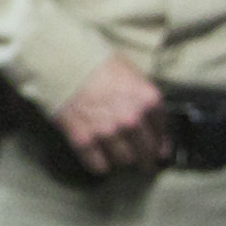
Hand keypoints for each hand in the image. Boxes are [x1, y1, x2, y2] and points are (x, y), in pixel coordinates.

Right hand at [54, 53, 168, 173]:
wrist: (62, 61)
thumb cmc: (96, 61)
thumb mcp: (130, 71)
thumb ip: (143, 96)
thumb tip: (150, 118)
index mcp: (148, 100)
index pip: (162, 133)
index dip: (160, 143)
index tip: (158, 150)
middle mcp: (131, 120)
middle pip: (146, 153)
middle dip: (146, 160)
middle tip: (144, 165)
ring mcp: (108, 132)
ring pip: (124, 160)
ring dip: (121, 159)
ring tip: (117, 155)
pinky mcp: (84, 140)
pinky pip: (99, 165)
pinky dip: (100, 164)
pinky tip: (98, 159)